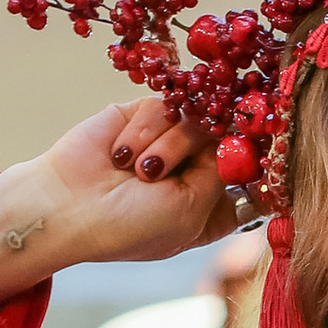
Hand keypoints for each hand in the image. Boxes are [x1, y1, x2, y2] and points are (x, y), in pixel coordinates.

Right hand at [0, 99, 239, 298]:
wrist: (67, 206)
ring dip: (169, 145)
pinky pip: (167, 103)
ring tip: (140, 171)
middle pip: (231, 137)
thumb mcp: (193, 210)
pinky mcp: (146, 114)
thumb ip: (225, 169)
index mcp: (213, 209)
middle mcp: (197, 172)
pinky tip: (121, 155)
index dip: (259, 159)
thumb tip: (242, 130)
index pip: (254, 174)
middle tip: (166, 172)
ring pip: (199, 117)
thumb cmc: (132, 224)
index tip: (260, 153)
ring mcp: (173, 140)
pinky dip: (146, 129)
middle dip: (205, 150)